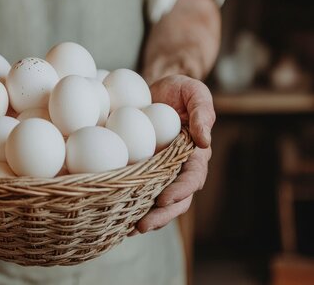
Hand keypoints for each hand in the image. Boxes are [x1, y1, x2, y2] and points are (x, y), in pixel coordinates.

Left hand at [131, 75, 214, 233]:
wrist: (153, 90)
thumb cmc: (177, 89)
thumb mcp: (193, 91)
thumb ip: (203, 110)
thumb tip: (205, 139)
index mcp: (195, 153)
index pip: (192, 177)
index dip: (181, 191)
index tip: (164, 199)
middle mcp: (178, 168)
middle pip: (176, 199)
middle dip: (161, 216)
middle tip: (142, 226)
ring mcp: (159, 172)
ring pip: (156, 201)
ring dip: (145, 217)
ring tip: (128, 229)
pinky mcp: (141, 170)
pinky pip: (137, 190)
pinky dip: (129, 204)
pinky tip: (113, 214)